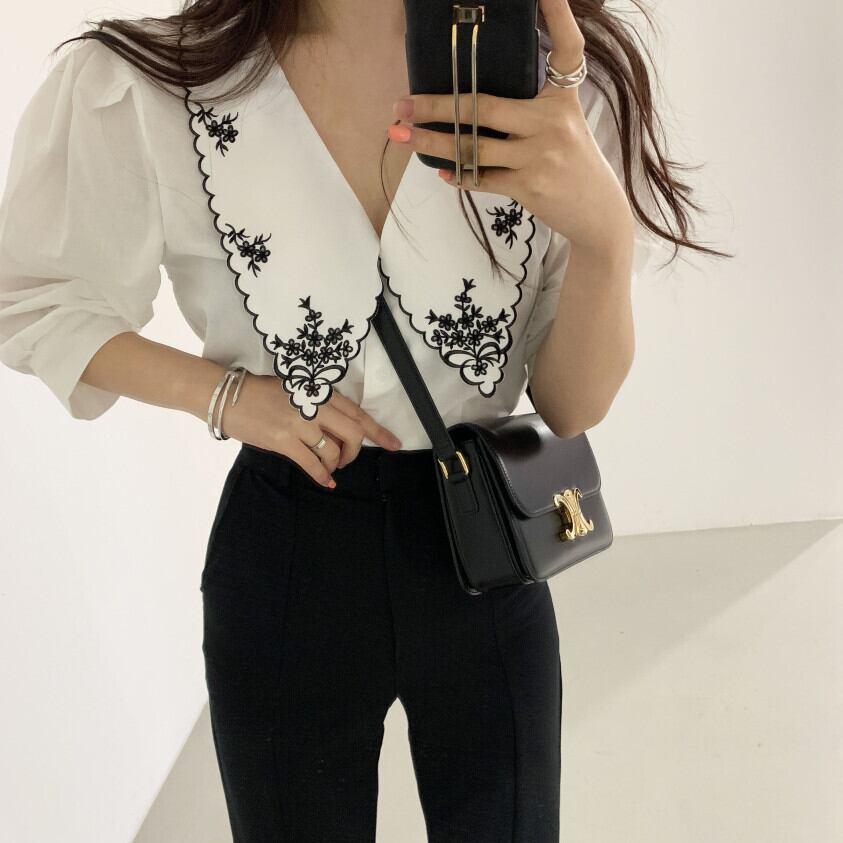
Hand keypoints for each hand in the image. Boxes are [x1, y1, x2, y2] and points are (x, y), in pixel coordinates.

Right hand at [220, 374, 401, 487]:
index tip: (393, 444)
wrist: (226, 394)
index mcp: (319, 391)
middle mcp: (313, 405)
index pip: (357, 413)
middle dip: (355, 452)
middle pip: (353, 433)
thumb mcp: (295, 390)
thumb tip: (338, 427)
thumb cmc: (258, 392)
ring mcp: (299, 422)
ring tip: (328, 467)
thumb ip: (318, 404)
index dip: (378, 431)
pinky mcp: (283, 439)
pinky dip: (322, 476)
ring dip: (335, 464)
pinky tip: (326, 482)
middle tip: (348, 460)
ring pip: (333, 450)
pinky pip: (312, 463)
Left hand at [387, 0, 633, 252]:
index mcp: (563, 97)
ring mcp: (540, 156)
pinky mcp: (530, 187)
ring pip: (474, 148)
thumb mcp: (562, 121)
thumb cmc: (571, 160)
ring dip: (432, 142)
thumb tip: (475, 97)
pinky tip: (441, 171)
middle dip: (437, 105)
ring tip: (401, 136)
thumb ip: (530, 103)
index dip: (558, 14)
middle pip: (484, 107)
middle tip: (403, 104)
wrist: (596, 211)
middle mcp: (553, 122)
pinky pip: (483, 179)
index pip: (567, 48)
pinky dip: (460, 176)